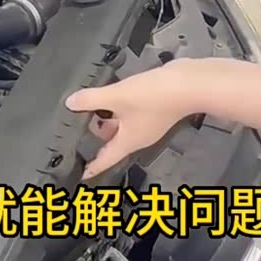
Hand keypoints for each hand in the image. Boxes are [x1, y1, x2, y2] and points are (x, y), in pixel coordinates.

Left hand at [66, 61, 197, 178]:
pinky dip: (119, 109)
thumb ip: (91, 100)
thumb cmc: (153, 96)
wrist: (190, 85)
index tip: (79, 175)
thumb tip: (70, 104)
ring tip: (89, 105)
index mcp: (128, 141)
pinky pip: (130, 115)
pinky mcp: (155, 110)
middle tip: (75, 124)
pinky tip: (111, 95)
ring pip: (121, 126)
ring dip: (108, 119)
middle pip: (112, 141)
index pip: (105, 160)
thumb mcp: (116, 96)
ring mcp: (148, 124)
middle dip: (95, 135)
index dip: (91, 167)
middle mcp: (138, 137)